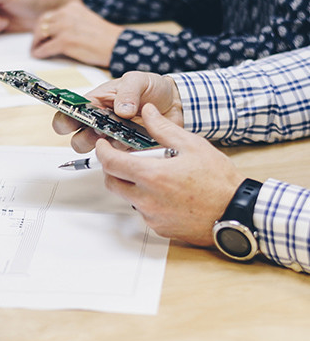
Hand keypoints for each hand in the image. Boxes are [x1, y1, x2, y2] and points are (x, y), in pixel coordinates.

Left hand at [31, 0, 123, 67]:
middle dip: (37, 35)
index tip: (41, 35)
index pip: (48, 15)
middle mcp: (66, 14)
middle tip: (36, 44)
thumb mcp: (84, 19)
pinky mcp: (64, 41)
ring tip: (36, 50)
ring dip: (36, 44)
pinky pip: (44, 48)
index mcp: (71, 7)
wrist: (116, 45)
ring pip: (40, 35)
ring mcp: (64, 27)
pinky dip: (39, 53)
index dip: (42, 26)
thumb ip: (70, 20)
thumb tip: (53, 29)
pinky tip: (39, 56)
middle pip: (41, 23)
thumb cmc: (102, 36)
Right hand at [52, 71, 183, 151]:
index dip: (64, 119)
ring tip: (122, 135)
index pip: (68, 114)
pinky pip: (118, 160)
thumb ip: (128, 92)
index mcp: (94, 103)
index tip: (71, 121)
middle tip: (102, 128)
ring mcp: (111, 138)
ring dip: (106, 147)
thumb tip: (122, 109)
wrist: (176, 103)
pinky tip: (136, 142)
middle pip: (76, 139)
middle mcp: (98, 123)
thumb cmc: (152, 88)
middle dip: (86, 137)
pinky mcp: (127, 150)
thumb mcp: (139, 80)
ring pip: (95, 152)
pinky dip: (125, 155)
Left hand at [94, 104, 244, 245]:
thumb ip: (164, 129)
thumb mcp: (193, 146)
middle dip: (113, 169)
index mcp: (152, 176)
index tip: (103, 145)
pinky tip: (166, 192)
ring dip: (131, 185)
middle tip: (125, 159)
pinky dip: (146, 200)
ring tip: (155, 174)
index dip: (102, 152)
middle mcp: (146, 199)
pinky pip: (143, 212)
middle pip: (112, 182)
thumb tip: (148, 112)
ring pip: (127, 197)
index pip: (111, 163)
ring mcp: (151, 216)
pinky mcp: (159, 228)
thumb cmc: (219, 182)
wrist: (238, 213)